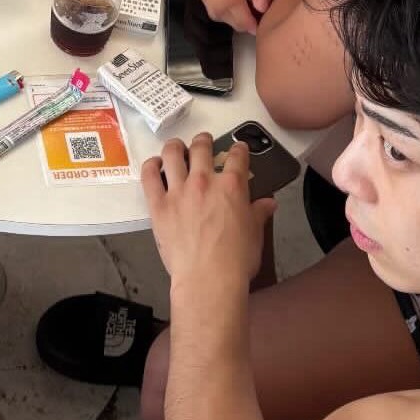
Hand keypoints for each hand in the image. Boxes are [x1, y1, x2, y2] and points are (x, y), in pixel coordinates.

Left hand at [142, 136, 272, 292]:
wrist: (208, 279)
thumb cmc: (236, 260)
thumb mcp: (255, 234)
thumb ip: (259, 213)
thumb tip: (269, 203)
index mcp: (232, 186)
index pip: (237, 157)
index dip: (239, 149)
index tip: (238, 149)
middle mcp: (204, 181)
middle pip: (201, 148)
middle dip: (204, 141)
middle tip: (204, 142)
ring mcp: (179, 191)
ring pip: (173, 154)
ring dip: (176, 146)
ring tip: (177, 147)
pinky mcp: (158, 205)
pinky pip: (150, 177)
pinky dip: (152, 166)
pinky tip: (155, 164)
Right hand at [194, 0, 284, 34]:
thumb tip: (261, 8)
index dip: (243, 18)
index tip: (257, 27)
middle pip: (218, 8)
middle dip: (238, 21)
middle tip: (254, 21)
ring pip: (212, 10)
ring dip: (230, 17)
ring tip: (246, 10)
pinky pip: (208, 5)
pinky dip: (222, 10)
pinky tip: (235, 3)